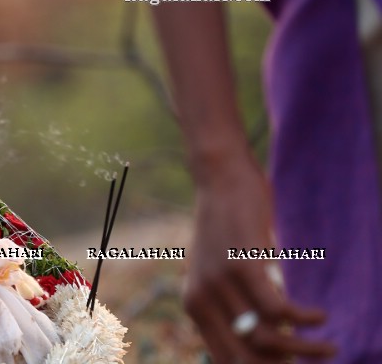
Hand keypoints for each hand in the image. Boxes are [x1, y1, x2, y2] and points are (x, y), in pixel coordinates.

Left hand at [184, 156, 335, 362]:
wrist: (218, 179)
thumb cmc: (227, 228)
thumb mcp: (220, 273)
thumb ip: (233, 307)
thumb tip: (266, 345)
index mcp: (195, 307)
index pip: (225, 360)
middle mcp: (201, 300)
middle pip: (245, 359)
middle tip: (314, 363)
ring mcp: (220, 283)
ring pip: (267, 340)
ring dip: (305, 349)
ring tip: (329, 347)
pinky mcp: (242, 265)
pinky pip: (280, 310)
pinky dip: (305, 319)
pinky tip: (320, 316)